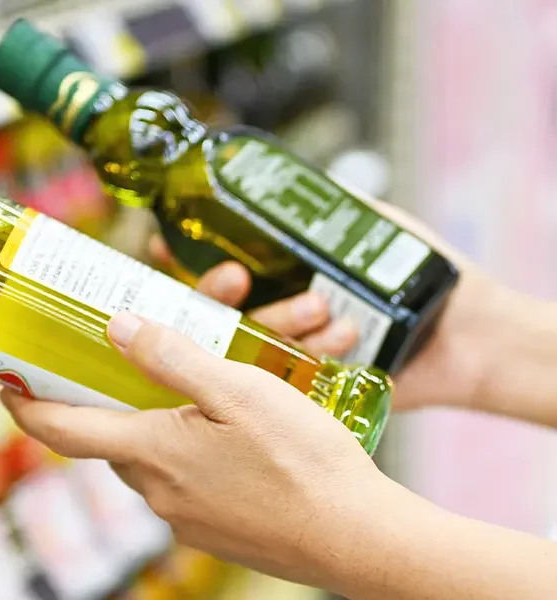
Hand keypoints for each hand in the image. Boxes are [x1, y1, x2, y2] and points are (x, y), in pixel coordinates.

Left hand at [1, 312, 386, 589]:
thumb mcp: (239, 390)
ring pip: (152, 457)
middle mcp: (158, 490)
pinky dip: (189, 449)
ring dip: (158, 424)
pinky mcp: (214, 527)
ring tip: (191, 394)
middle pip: (112, 439)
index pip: (64, 430)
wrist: (357, 538)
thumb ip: (173, 358)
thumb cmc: (303, 461)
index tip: (4, 385)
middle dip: (109, 403)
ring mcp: (185, 515)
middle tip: (122, 367)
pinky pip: (184, 478)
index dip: (28, 406)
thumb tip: (117, 328)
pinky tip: (229, 435)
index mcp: (153, 452)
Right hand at [157, 199, 507, 412]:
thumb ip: (340, 209)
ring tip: (320, 307)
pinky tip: (341, 336)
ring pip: (254, 345)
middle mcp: (277, 316)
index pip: (217, 272)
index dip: (182, 263)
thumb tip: (295, 180)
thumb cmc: (430, 275)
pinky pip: (293, 377)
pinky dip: (309, 354)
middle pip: (220, 312)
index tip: (160, 249)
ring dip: (276, 320)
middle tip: (235, 278)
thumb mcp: (383, 229)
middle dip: (217, 293)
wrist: (475, 333)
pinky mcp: (316, 389)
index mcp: (282, 278)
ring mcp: (292, 357)